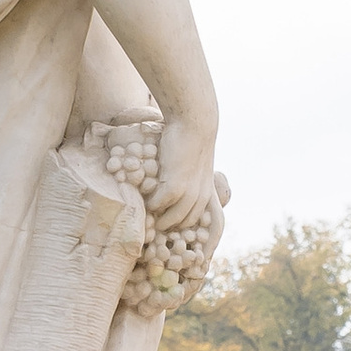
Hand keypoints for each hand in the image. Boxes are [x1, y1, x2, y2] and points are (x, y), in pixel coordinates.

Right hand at [149, 113, 214, 232]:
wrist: (194, 124)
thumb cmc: (189, 141)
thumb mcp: (193, 165)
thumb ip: (187, 178)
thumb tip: (170, 181)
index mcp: (205, 194)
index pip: (192, 220)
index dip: (177, 223)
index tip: (163, 223)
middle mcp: (200, 197)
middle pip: (182, 223)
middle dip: (168, 226)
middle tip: (152, 223)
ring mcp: (189, 193)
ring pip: (172, 219)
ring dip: (158, 220)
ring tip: (147, 215)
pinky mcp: (175, 186)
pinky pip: (159, 204)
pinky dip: (151, 204)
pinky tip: (145, 198)